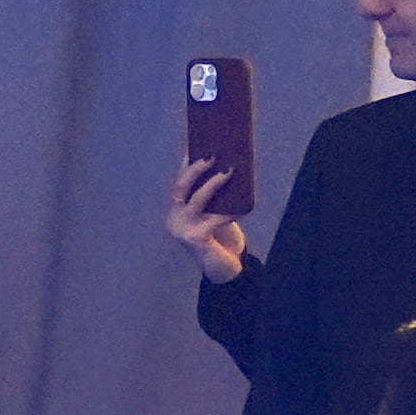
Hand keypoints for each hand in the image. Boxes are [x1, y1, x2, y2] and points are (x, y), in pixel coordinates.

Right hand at [168, 158, 248, 281]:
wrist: (224, 269)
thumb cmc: (222, 238)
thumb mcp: (216, 213)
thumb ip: (215, 198)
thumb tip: (228, 167)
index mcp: (176, 211)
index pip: (178, 183)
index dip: (184, 164)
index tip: (194, 145)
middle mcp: (174, 219)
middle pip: (181, 187)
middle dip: (196, 169)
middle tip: (212, 155)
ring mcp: (182, 230)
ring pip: (197, 199)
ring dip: (213, 183)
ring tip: (229, 172)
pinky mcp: (196, 239)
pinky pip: (216, 218)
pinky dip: (230, 212)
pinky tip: (241, 208)